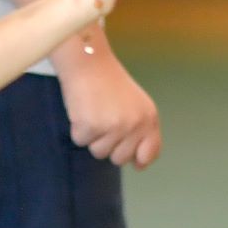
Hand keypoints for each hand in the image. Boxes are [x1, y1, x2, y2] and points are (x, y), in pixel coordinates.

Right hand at [59, 34, 160, 166]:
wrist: (88, 62)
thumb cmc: (109, 83)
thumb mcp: (136, 104)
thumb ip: (142, 132)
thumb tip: (140, 165)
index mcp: (149, 118)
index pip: (150, 152)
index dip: (138, 157)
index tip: (128, 152)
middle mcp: (135, 125)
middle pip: (119, 158)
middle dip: (109, 144)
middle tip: (104, 118)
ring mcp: (114, 127)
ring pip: (99, 152)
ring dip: (92, 136)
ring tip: (94, 111)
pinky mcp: (92, 126)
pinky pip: (81, 141)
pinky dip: (78, 128)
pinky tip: (83, 109)